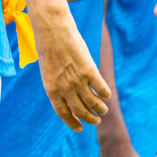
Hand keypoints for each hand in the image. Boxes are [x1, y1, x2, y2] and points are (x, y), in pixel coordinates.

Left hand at [31, 8, 109, 130]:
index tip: (81, 128)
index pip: (63, 113)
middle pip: (81, 111)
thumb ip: (58, 85)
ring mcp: (77, 80)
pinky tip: (106, 94)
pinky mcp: (89, 70)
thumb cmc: (49, 47)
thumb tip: (69, 98)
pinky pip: (101, 88)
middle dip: (91, 118)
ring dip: (100, 108)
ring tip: (103, 109)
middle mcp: (64, 88)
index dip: (73, 123)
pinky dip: (105, 94)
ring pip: (94, 103)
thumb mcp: (49, 71)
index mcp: (51, 89)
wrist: (52, 28)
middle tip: (97, 120)